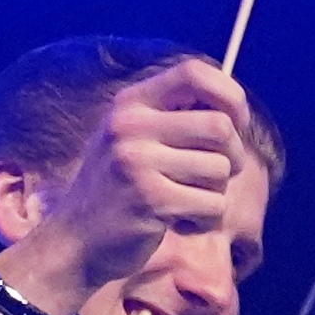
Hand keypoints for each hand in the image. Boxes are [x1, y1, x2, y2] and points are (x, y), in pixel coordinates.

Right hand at [0, 53, 251, 314]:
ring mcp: (137, 161)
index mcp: (130, 103)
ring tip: (183, 199)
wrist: (76, 241)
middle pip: (221, 126)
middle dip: (233, 155)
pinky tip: (177, 220)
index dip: (231, 96)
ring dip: (215, 191)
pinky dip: (206, 218)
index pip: (195, 73)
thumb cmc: (120, 189)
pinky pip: (213, 204)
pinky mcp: (151, 199)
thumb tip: (237, 107)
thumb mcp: (136, 139)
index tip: (238, 122)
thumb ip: (176, 117)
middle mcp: (130, 125)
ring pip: (221, 168)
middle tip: (214, 174)